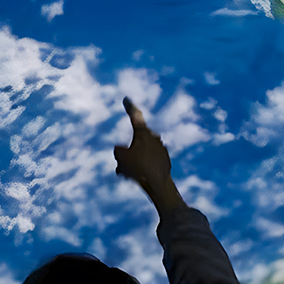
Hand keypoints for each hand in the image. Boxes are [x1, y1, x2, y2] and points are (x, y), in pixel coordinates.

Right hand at [114, 97, 183, 213]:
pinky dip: (143, 166)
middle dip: (128, 150)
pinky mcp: (165, 159)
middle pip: (136, 140)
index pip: (135, 116)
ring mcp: (161, 148)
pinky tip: (139, 177)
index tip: (126, 99)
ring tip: (127, 174)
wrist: (158, 184)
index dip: (129, 107)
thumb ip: (118, 150)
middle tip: (121, 164)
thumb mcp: (120, 158)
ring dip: (134, 160)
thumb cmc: (138, 169)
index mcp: (143, 133)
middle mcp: (154, 137)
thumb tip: (121, 149)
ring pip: (141, 151)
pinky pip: (149, 160)